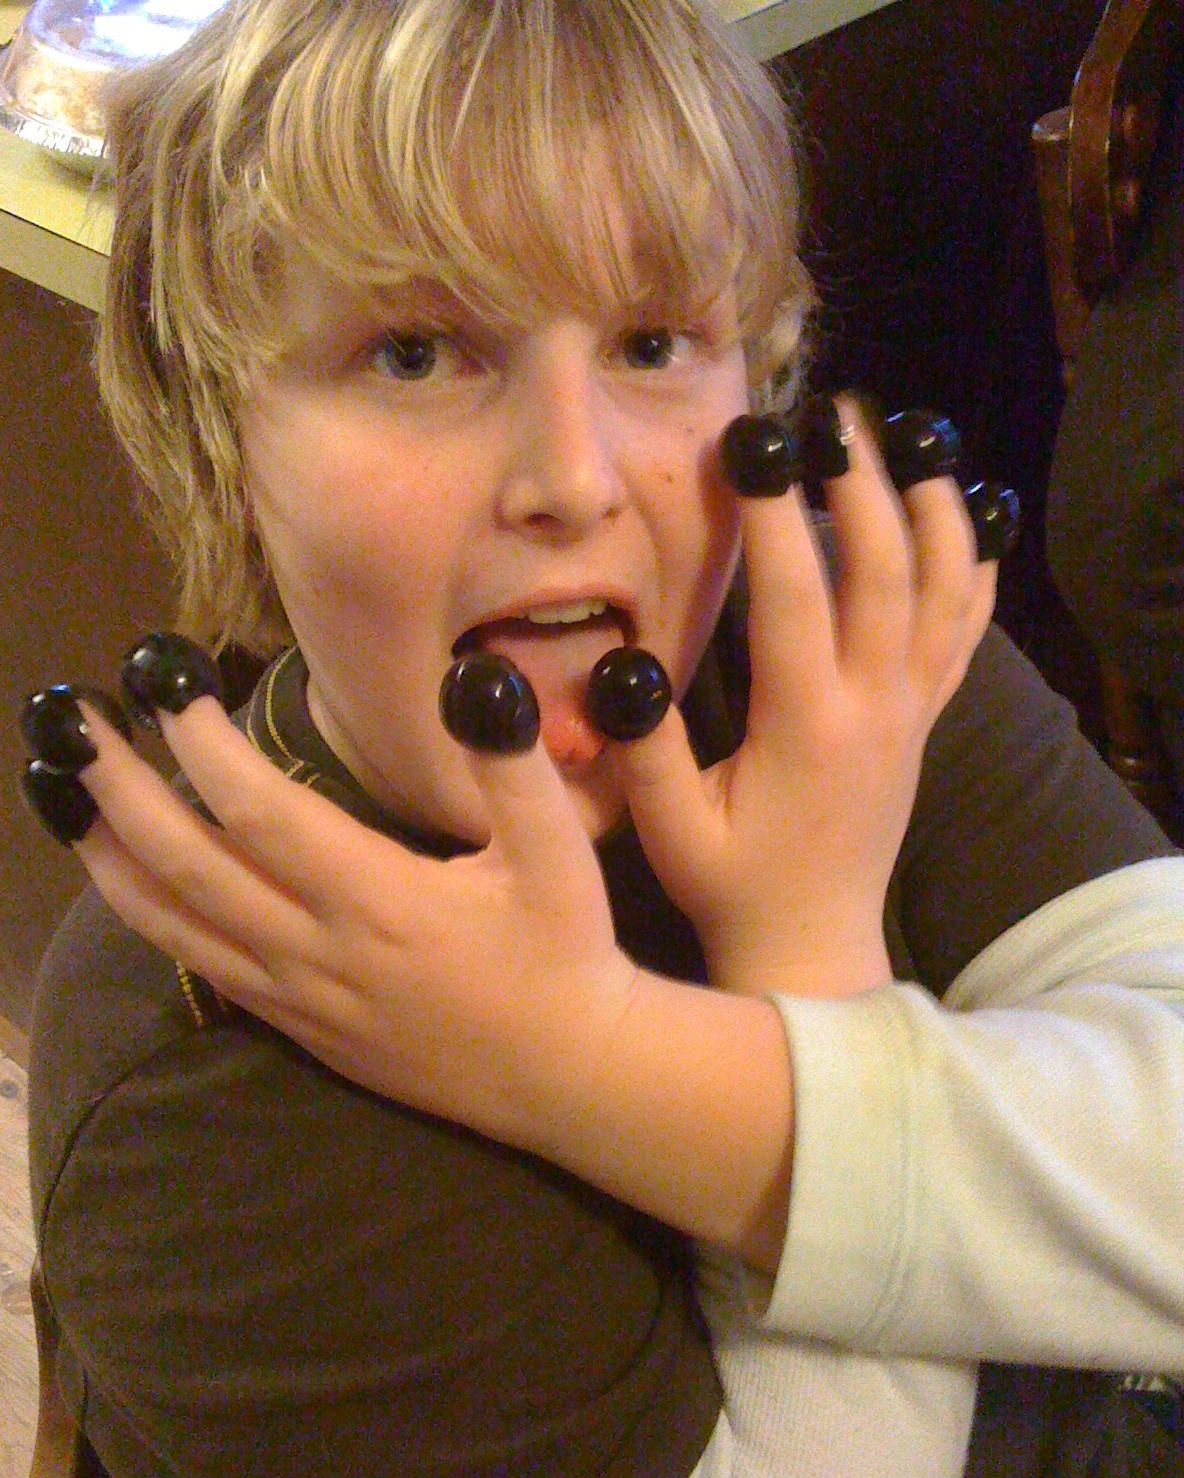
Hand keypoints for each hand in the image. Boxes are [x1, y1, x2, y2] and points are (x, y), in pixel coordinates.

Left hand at [23, 679, 794, 1264]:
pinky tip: (127, 883)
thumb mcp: (559, 855)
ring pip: (174, 925)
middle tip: (67, 723)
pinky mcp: (297, 1029)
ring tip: (59, 796)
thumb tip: (471, 677)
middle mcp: (317, 949)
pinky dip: (151, 918)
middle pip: (188, 863)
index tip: (164, 683)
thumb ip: (512, 765)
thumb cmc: (563, 952)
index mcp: (377, 898)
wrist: (564, 1076)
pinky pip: (202, 969)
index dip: (202, 744)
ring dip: (107, 855)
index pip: (260, 811)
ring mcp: (297, 998)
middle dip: (118, 788)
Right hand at [609, 398, 996, 995]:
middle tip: (835, 418)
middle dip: (864, 484)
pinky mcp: (925, 722)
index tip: (755, 446)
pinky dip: (973, 569)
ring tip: (913, 442)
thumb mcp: (671, 830)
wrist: (812, 943)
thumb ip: (646, 748)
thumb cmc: (732, 886)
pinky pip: (967, 633)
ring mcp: (911, 713)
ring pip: (945, 592)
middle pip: (887, 572)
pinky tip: (966, 518)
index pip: (797, 598)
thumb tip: (620, 665)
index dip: (776, 515)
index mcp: (807, 728)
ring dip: (934, 510)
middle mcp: (874, 708)